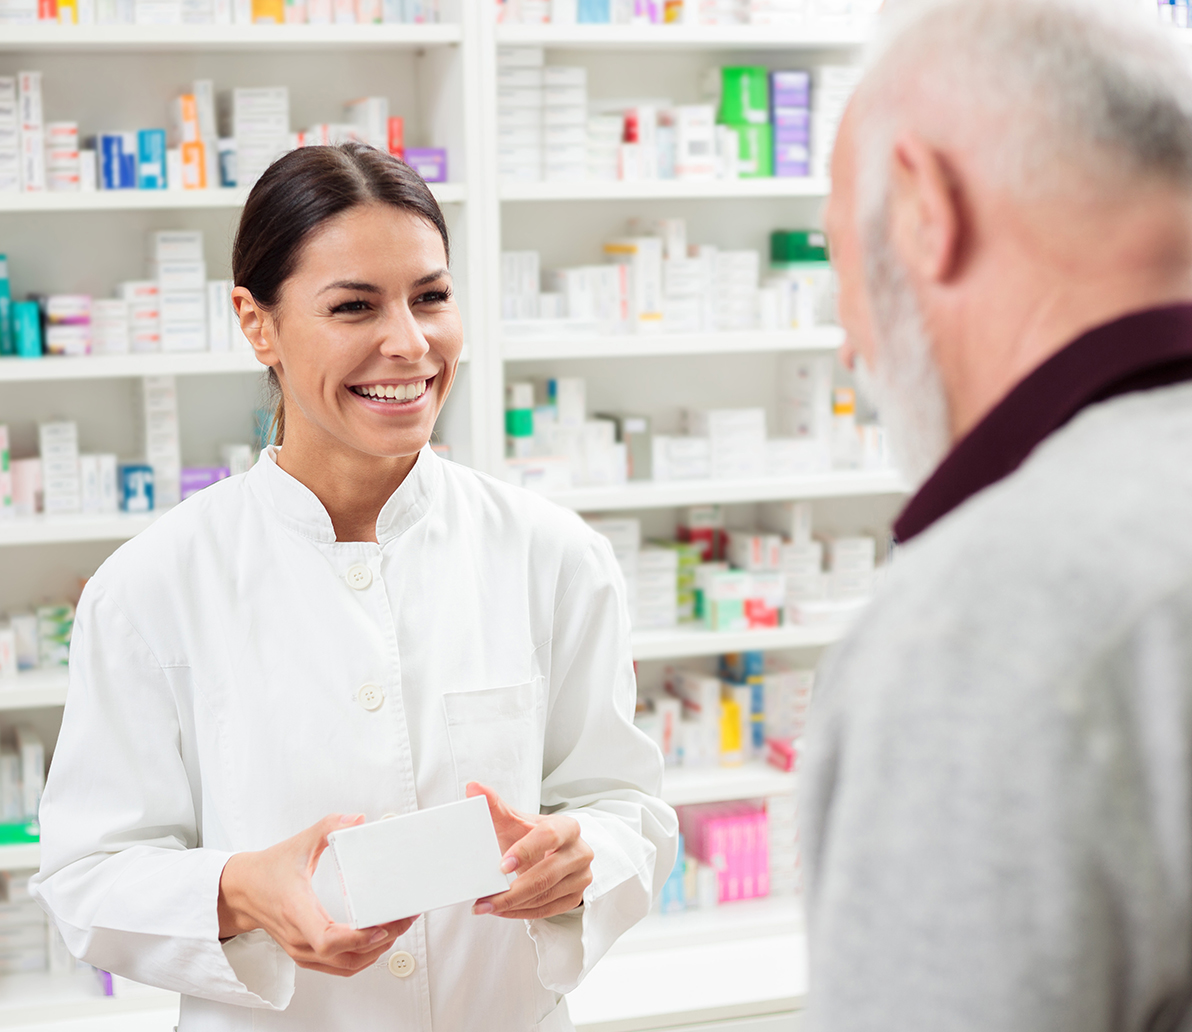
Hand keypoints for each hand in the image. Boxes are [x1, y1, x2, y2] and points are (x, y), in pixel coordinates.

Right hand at [217, 814, 417, 976]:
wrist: (242, 892)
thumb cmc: (267, 871)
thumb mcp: (299, 843)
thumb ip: (328, 828)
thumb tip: (357, 820)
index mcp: (296, 911)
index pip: (326, 939)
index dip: (356, 939)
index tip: (380, 927)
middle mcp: (299, 937)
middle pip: (344, 956)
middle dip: (380, 941)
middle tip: (404, 919)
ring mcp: (301, 951)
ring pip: (345, 966)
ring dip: (375, 952)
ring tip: (397, 928)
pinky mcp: (305, 954)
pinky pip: (339, 966)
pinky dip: (362, 958)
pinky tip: (377, 941)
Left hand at [467, 782, 593, 920]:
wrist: (552, 852)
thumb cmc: (530, 835)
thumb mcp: (515, 820)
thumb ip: (494, 805)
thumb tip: (473, 787)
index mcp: (567, 827)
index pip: (549, 836)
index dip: (526, 851)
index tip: (501, 866)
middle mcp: (580, 851)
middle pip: (547, 874)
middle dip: (512, 891)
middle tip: (484, 900)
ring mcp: (581, 876)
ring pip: (546, 896)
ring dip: (513, 905)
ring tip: (486, 906)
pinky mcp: (576, 897)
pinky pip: (547, 911)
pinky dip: (521, 913)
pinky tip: (502, 911)